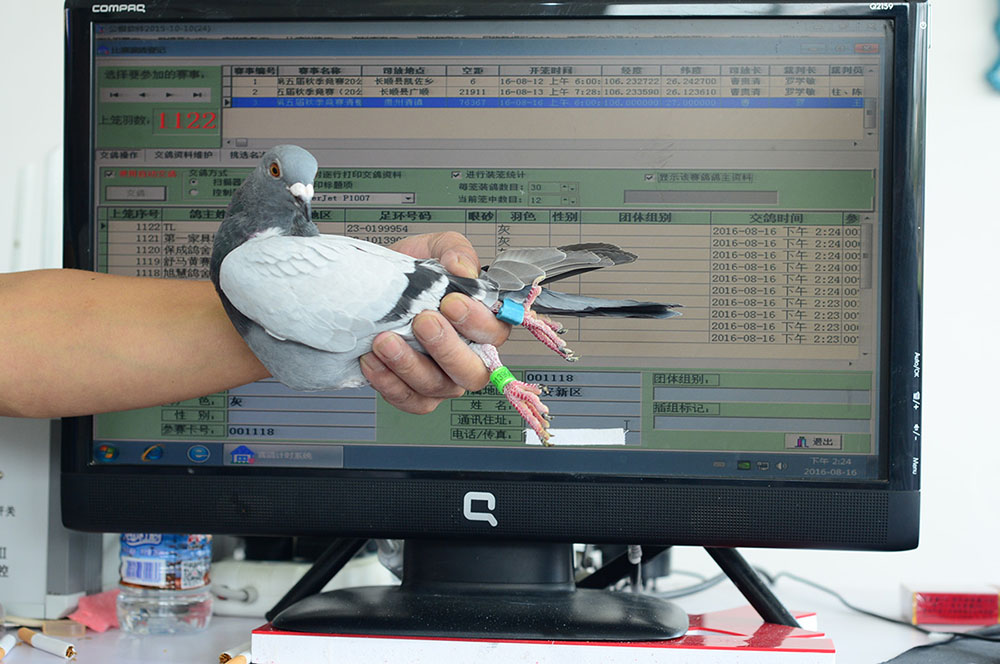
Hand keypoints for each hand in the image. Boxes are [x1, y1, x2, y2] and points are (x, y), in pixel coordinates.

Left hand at [359, 232, 509, 413]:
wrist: (371, 290)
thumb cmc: (410, 274)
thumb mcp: (433, 249)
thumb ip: (454, 251)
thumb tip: (463, 268)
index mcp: (482, 323)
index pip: (495, 333)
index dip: (477, 322)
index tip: (451, 302)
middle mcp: (468, 356)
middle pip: (473, 371)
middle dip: (447, 348)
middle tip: (422, 321)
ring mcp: (442, 380)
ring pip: (437, 386)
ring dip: (410, 365)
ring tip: (385, 339)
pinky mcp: (413, 394)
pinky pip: (407, 399)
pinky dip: (388, 382)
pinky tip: (372, 359)